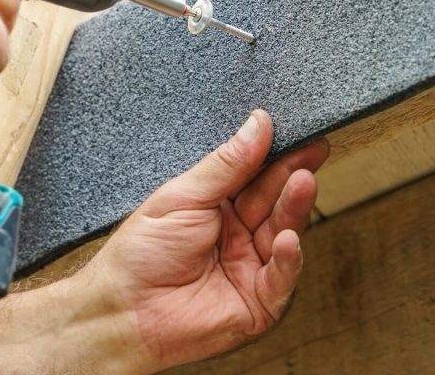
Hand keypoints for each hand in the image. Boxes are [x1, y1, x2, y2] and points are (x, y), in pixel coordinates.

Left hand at [0, 110, 328, 373]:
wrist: (122, 312)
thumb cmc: (141, 253)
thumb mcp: (183, 197)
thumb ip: (226, 164)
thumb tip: (257, 124)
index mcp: (220, 205)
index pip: (257, 175)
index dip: (280, 155)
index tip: (303, 135)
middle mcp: (240, 234)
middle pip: (275, 200)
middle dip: (293, 176)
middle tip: (312, 152)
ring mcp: (251, 266)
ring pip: (283, 232)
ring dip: (295, 209)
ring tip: (303, 183)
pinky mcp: (259, 302)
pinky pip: (281, 278)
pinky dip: (288, 259)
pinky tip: (288, 239)